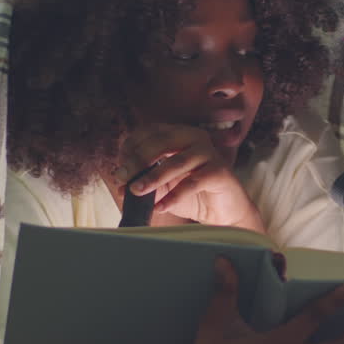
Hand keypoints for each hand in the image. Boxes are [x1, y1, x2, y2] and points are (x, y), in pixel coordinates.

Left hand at [108, 123, 264, 231]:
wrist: (223, 211)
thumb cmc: (192, 195)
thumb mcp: (164, 186)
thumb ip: (146, 180)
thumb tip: (123, 184)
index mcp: (179, 134)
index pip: (150, 132)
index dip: (131, 147)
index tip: (119, 167)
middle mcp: (194, 138)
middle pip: (161, 142)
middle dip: (138, 161)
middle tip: (122, 178)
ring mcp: (209, 153)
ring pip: (176, 162)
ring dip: (153, 178)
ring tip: (136, 192)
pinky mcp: (220, 171)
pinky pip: (192, 183)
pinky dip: (173, 196)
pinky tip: (161, 207)